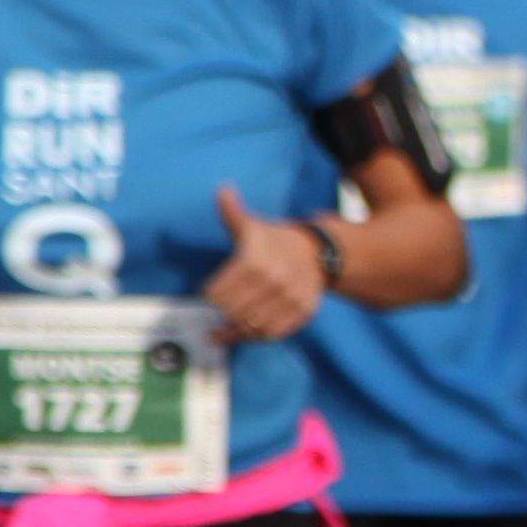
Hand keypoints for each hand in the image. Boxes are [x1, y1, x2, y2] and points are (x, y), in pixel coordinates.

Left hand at [203, 188, 334, 344]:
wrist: (317, 251)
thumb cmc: (275, 240)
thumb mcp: (252, 225)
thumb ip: (232, 211)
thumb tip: (223, 189)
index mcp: (255, 260)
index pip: (218, 292)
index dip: (210, 294)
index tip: (209, 293)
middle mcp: (275, 280)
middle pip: (233, 311)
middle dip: (222, 312)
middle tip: (218, 309)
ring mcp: (290, 298)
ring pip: (252, 326)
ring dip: (235, 329)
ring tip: (222, 329)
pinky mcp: (302, 312)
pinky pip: (272, 333)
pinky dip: (254, 337)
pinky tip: (241, 333)